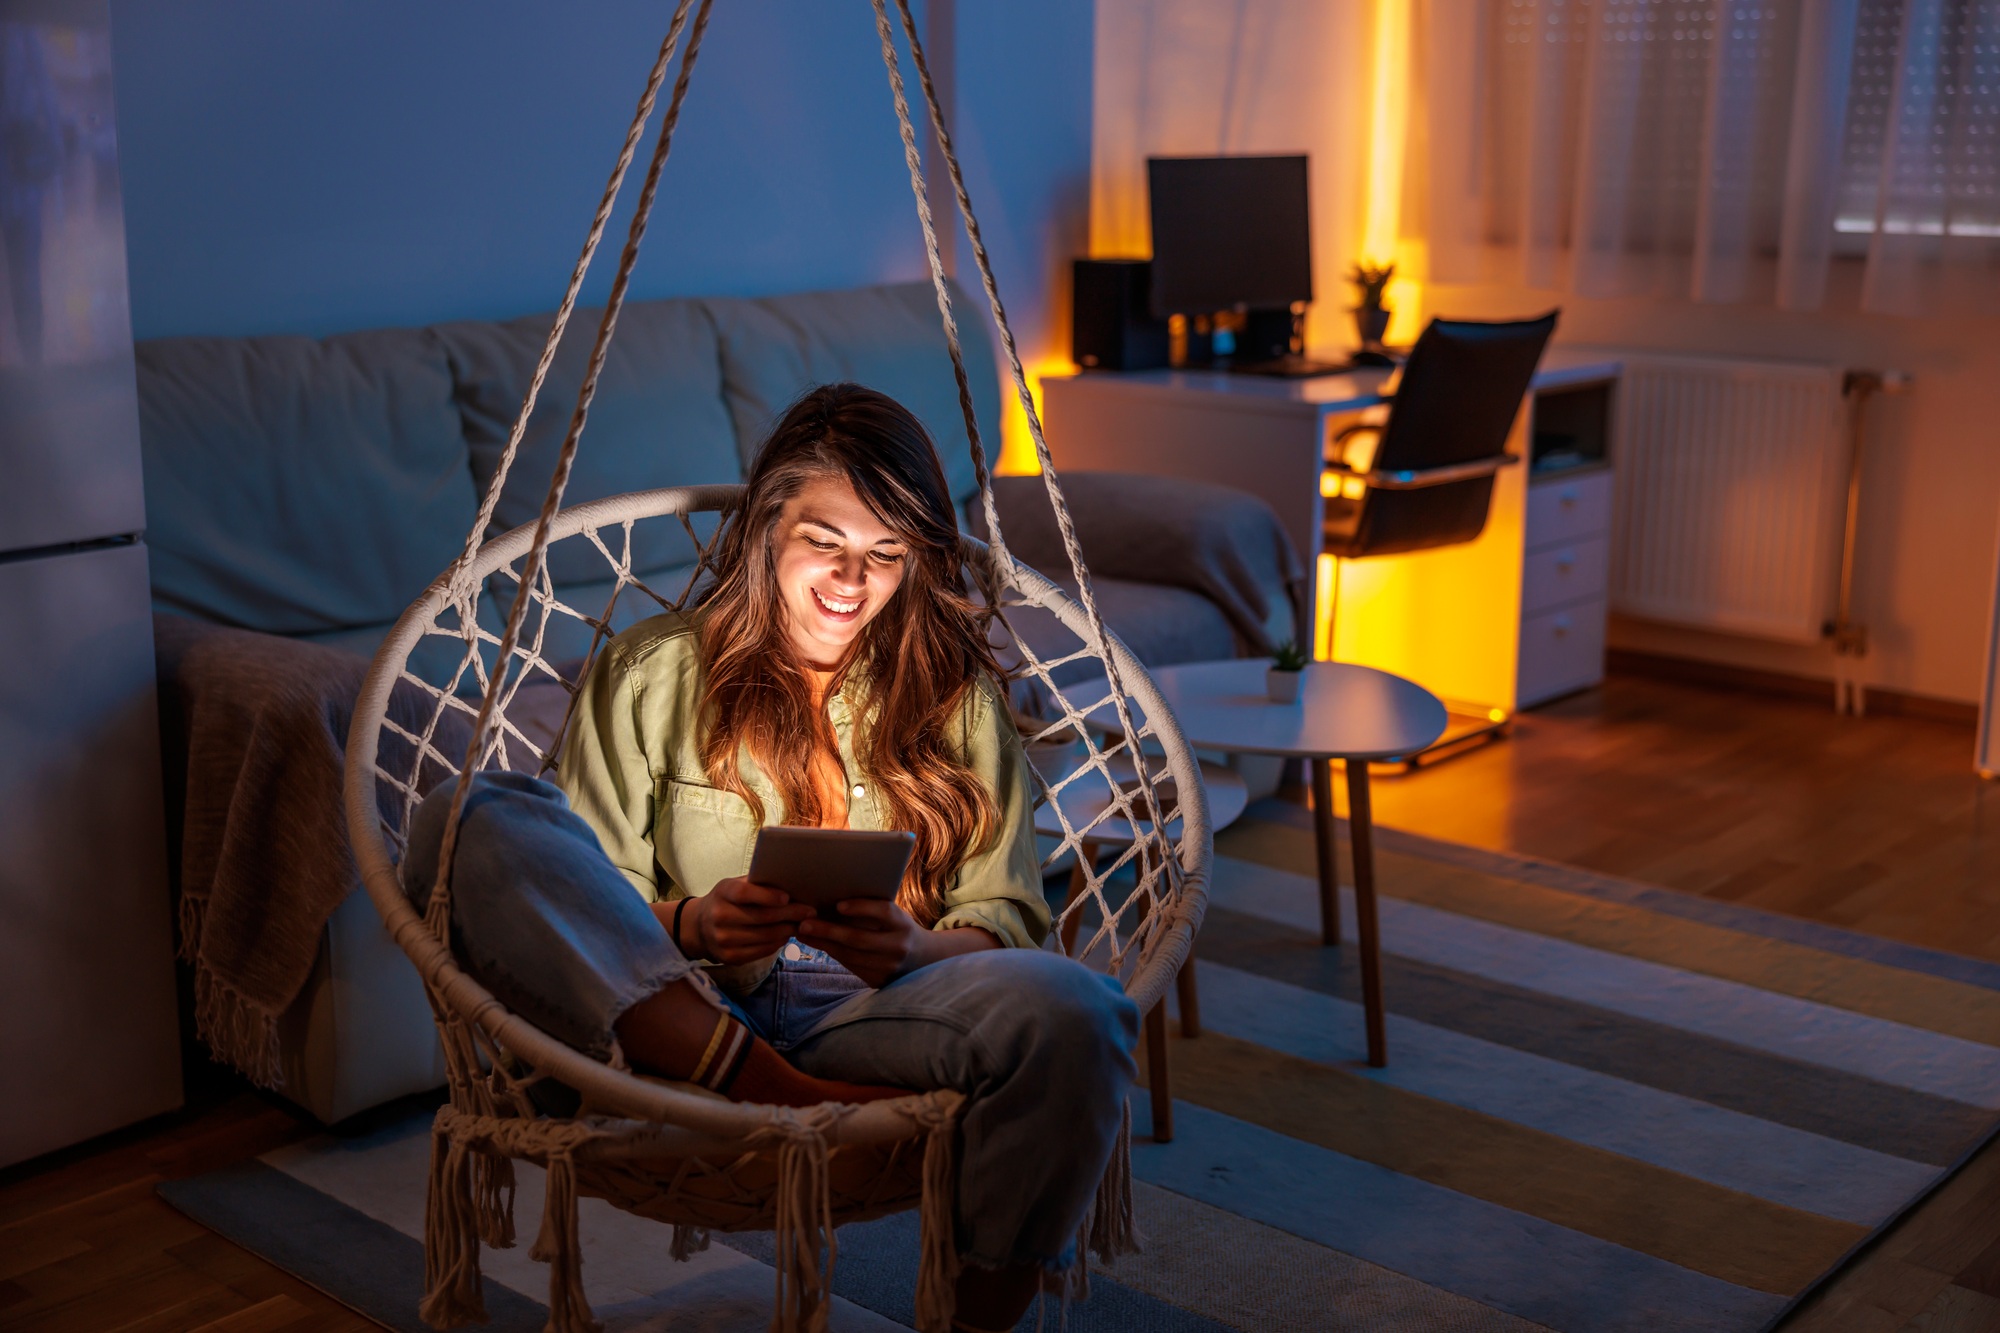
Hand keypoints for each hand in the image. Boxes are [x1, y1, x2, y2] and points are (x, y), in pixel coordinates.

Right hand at [688, 876, 814, 964]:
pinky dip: (778, 942)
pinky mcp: (730, 957)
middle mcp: (720, 916)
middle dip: (791, 914)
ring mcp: (723, 939)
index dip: (767, 896)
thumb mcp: (734, 886)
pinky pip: (762, 951)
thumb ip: (756, 884)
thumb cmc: (726, 900)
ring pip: (765, 936)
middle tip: (810, 911)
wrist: (699, 927)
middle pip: (762, 917)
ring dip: (788, 929)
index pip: (745, 893)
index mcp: (722, 893)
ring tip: (803, 923)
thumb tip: (791, 881)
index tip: (787, 897)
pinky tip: (786, 935)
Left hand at [797, 897, 924, 987]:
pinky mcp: (879, 981)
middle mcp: (899, 946)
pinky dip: (833, 954)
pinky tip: (818, 944)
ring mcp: (889, 967)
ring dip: (823, 944)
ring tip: (803, 933)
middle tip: (804, 924)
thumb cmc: (899, 929)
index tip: (838, 905)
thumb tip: (833, 901)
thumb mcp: (894, 917)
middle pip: (860, 939)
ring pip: (850, 956)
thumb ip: (872, 911)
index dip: (862, 908)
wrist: (922, 960)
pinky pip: (851, 966)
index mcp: (903, 924)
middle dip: (828, 931)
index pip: (884, 912)